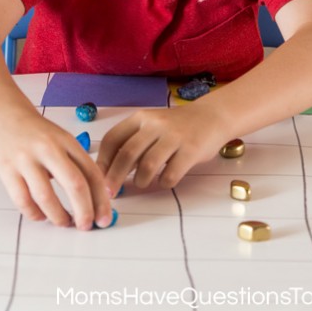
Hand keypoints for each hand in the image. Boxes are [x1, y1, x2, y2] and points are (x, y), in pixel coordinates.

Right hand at [0, 105, 112, 228]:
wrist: (3, 112)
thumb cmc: (35, 130)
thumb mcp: (61, 139)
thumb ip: (75, 162)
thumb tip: (92, 198)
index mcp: (67, 141)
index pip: (91, 172)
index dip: (101, 199)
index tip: (104, 217)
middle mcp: (49, 148)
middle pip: (75, 184)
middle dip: (85, 211)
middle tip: (87, 226)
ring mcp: (26, 159)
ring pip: (46, 197)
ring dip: (58, 217)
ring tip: (64, 223)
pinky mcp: (7, 169)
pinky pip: (22, 200)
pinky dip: (34, 214)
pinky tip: (41, 216)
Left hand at [97, 101, 225, 195]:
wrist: (212, 116)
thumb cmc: (177, 126)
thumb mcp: (152, 126)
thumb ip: (134, 142)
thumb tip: (110, 172)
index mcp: (141, 118)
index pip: (113, 139)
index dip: (103, 161)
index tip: (99, 178)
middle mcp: (155, 124)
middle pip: (127, 154)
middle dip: (114, 177)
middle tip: (110, 193)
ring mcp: (174, 136)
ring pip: (148, 165)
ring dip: (140, 180)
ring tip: (141, 184)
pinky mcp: (191, 150)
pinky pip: (171, 173)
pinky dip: (164, 183)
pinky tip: (164, 181)